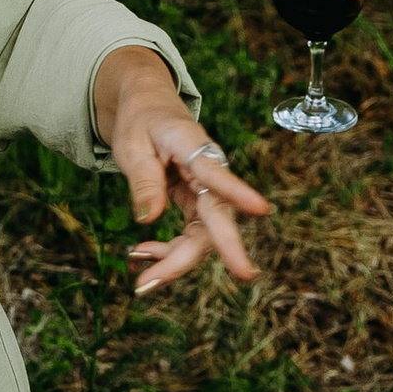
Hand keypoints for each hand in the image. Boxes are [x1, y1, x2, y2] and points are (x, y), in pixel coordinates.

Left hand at [91, 45, 268, 294]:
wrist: (149, 108)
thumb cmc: (141, 122)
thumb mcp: (131, 144)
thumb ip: (143, 179)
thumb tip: (149, 219)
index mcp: (191, 145)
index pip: (216, 172)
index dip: (237, 191)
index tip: (261, 209)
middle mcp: (208, 171)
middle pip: (214, 218)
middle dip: (192, 256)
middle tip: (161, 283)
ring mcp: (206, 190)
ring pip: (203, 236)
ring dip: (175, 261)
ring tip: (142, 281)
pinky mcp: (199, 203)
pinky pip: (192, 235)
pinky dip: (169, 252)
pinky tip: (143, 254)